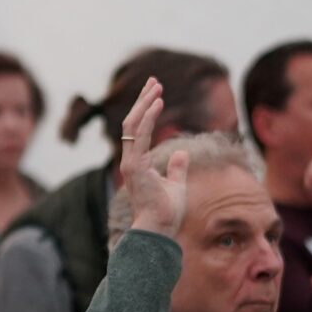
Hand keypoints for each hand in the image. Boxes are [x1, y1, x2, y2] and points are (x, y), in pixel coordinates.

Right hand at [118, 78, 190, 236]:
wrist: (159, 230)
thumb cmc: (166, 213)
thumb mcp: (176, 185)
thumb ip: (176, 169)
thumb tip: (181, 154)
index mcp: (138, 164)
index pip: (139, 130)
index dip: (147, 110)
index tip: (156, 94)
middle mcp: (131, 160)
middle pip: (133, 122)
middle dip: (143, 100)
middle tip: (154, 81)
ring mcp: (130, 163)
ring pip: (133, 124)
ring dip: (145, 103)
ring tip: (157, 86)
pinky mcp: (134, 166)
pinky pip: (140, 135)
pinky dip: (148, 116)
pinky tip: (158, 102)